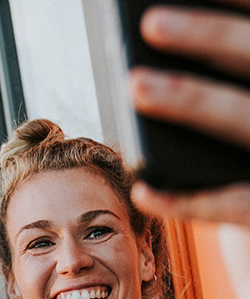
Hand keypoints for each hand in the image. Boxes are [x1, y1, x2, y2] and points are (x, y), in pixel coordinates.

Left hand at [129, 1, 249, 225]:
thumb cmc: (241, 156)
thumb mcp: (240, 103)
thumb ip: (222, 73)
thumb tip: (160, 31)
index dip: (236, 2)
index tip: (166, 1)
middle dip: (208, 36)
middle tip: (152, 22)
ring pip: (244, 119)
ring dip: (190, 99)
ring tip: (136, 84)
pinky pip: (231, 202)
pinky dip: (184, 199)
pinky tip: (142, 190)